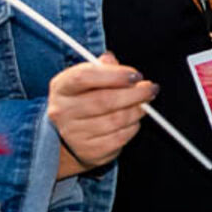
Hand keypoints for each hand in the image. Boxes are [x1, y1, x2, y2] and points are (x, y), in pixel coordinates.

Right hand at [48, 54, 156, 177]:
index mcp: (61, 87)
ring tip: (144, 104)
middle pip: (104, 100)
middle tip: (150, 88)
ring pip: (116, 120)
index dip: (114, 74)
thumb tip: (111, 59)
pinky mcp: (89, 151)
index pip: (84, 76)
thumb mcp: (87, 79)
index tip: (135, 75)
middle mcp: (62, 111)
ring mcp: (74, 134)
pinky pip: (120, 137)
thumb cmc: (84, 100)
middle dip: (135, 93)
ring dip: (137, 110)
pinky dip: (133, 127)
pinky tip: (133, 120)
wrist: (69, 138)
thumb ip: (101, 67)